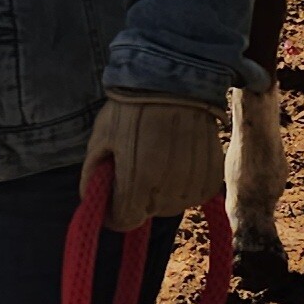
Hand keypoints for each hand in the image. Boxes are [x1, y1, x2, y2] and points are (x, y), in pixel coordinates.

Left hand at [81, 92, 224, 232]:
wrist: (175, 82)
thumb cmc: (131, 108)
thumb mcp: (101, 138)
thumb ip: (93, 174)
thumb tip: (90, 201)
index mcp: (136, 182)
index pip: (123, 221)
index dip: (113, 212)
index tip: (112, 197)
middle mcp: (167, 190)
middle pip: (147, 212)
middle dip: (136, 197)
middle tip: (134, 164)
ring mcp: (192, 184)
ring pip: (171, 205)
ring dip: (161, 191)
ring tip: (156, 157)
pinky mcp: (212, 176)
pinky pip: (193, 193)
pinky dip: (183, 183)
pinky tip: (177, 158)